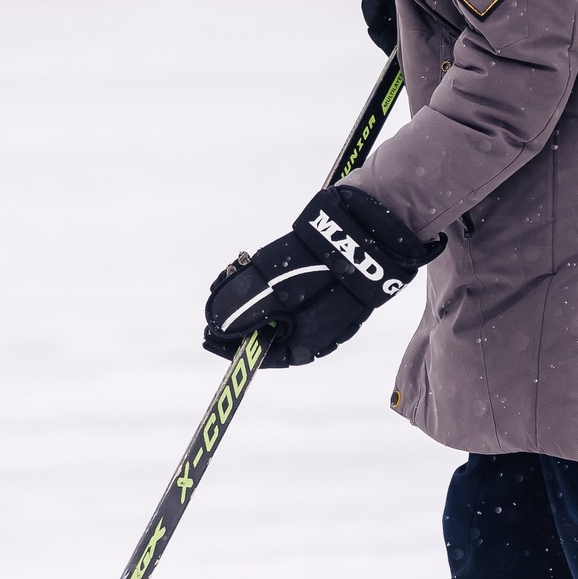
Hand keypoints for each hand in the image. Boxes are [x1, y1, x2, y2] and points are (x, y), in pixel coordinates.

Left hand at [204, 186, 438, 367]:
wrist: (370, 226)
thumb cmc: (329, 267)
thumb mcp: (281, 292)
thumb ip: (247, 310)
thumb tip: (216, 326)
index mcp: (312, 341)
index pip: (265, 352)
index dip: (233, 345)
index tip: (206, 335)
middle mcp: (317, 325)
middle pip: (268, 328)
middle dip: (239, 316)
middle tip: (214, 304)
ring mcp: (323, 299)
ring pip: (275, 304)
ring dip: (250, 292)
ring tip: (233, 273)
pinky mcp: (324, 274)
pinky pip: (287, 282)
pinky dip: (266, 276)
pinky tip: (254, 262)